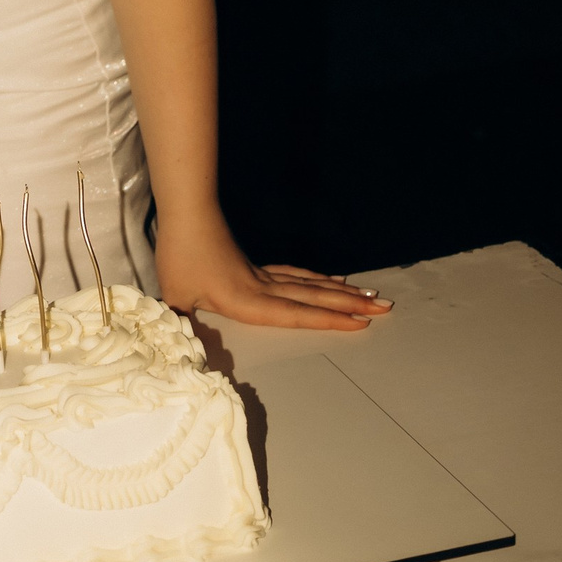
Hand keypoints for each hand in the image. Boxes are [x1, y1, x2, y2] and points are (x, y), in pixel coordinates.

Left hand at [154, 213, 391, 331]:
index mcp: (247, 301)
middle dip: (351, 305)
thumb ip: (183, 325)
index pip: (296, 314)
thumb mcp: (176, 295)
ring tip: (370, 295)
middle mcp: (264, 288)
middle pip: (315, 297)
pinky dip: (317, 279)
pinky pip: (296, 274)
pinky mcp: (256, 266)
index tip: (360, 323)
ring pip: (310, 284)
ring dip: (341, 291)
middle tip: (386, 307)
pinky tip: (332, 280)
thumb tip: (181, 348)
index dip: (329, 320)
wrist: (186, 212)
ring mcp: (262, 275)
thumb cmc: (179, 256)